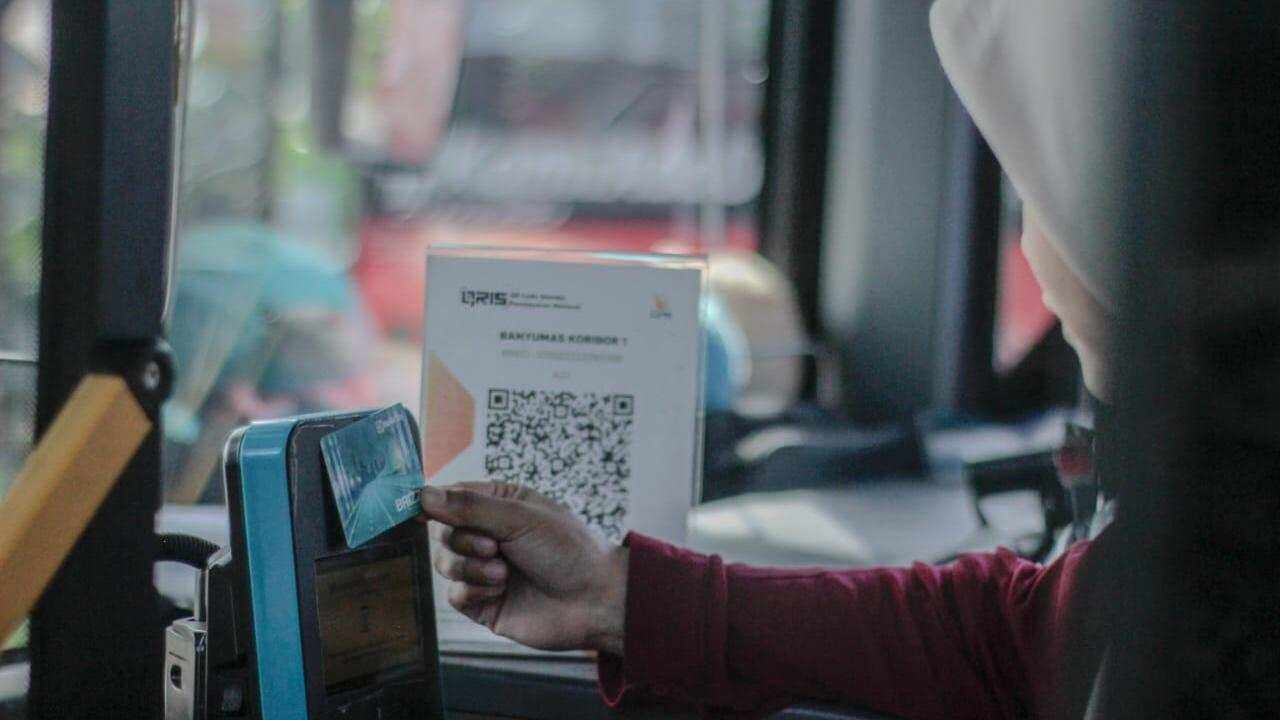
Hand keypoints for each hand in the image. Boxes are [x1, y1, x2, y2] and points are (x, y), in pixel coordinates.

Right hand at [418, 482, 627, 654]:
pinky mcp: (483, 603)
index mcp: (499, 504)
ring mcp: (483, 569)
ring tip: (503, 572)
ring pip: (443, 563)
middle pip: (441, 532)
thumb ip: (469, 506)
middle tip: (493, 547)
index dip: (434, 503)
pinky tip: (501, 590)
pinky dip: (473, 591)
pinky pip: (454, 595)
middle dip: (461, 540)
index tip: (422, 510)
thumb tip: (422, 494)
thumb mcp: (519, 517)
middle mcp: (487, 534)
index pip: (450, 497)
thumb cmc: (567, 550)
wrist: (594, 600)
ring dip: (469, 567)